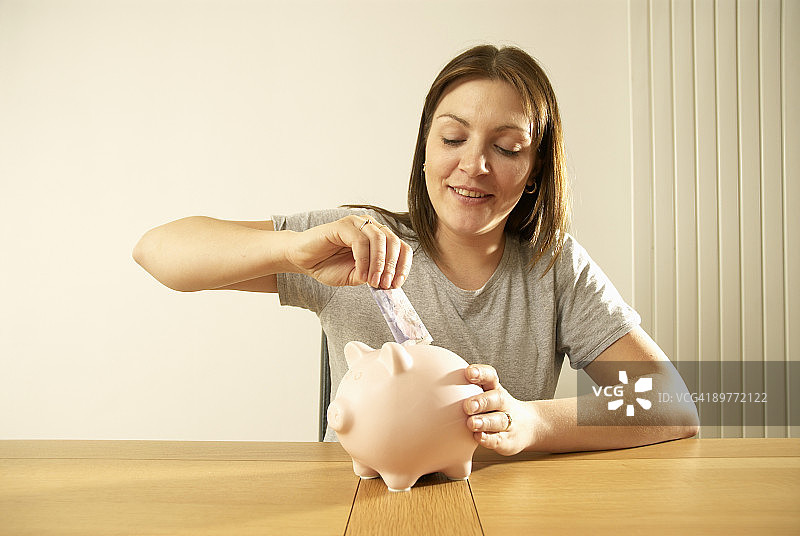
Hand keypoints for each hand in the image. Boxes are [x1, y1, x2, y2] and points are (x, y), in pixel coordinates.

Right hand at [286, 215, 412, 287]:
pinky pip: (361, 241)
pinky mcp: (344, 224)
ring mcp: (357, 223)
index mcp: (378, 237)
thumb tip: (388, 282)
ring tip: (373, 281)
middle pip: (394, 242)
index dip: (403, 266)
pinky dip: (364, 260)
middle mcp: (370, 227)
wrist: (302, 259)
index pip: (401, 247)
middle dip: (392, 267)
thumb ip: (372, 276)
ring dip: (379, 264)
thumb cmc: (327, 265)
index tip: (397, 284)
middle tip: (384, 285)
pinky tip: (360, 274)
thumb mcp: (355, 276)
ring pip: (380, 240)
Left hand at [464, 364, 533, 455]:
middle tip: (467, 406)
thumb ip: (463, 388)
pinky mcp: (508, 439)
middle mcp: (502, 403)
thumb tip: (426, 377)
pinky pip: (500, 438)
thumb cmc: (493, 407)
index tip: (468, 372)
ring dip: (485, 421)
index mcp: (494, 388)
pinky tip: (479, 438)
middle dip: (482, 401)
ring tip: (471, 424)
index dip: (481, 373)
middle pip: (496, 398)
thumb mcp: (482, 394)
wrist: (526, 426)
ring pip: (500, 419)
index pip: (490, 376)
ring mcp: (508, 421)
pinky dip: (490, 439)